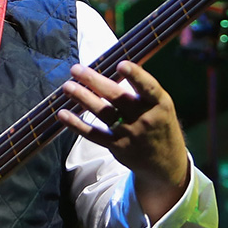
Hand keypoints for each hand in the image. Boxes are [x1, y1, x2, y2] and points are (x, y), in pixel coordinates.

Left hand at [58, 61, 189, 219]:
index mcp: (159, 104)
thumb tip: (115, 66)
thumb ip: (143, 90)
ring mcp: (129, 134)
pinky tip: (62, 114)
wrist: (165, 163)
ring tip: (67, 86)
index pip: (148, 87)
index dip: (135, 75)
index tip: (121, 64)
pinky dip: (77, 124)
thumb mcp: (162, 106)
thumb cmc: (160, 125)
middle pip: (117, 97)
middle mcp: (144, 118)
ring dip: (82, 98)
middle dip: (94, 81)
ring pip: (102, 113)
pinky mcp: (116, 146)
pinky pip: (94, 134)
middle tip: (76, 69)